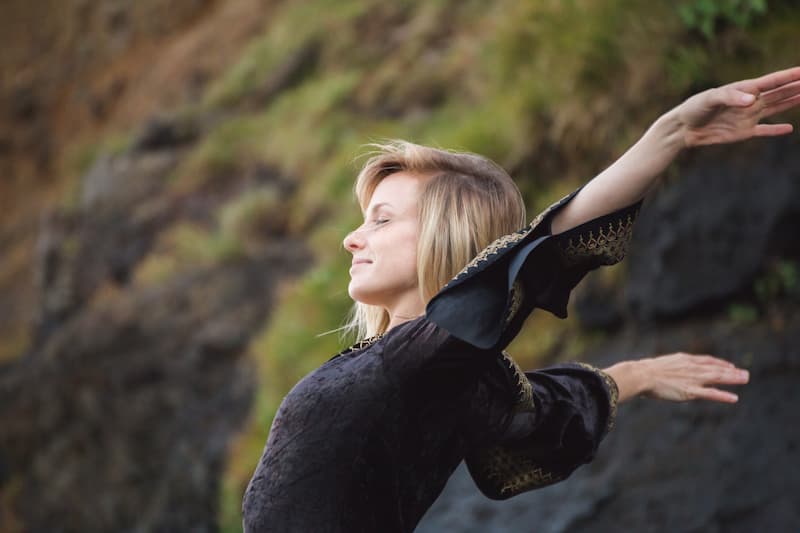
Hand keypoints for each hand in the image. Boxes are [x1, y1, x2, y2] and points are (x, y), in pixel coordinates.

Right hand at [638, 353, 749, 402]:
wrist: (642, 375)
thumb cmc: (647, 371)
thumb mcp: (663, 365)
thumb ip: (673, 368)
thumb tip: (672, 371)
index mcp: (685, 360)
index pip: (707, 361)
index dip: (720, 364)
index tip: (730, 366)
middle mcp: (692, 368)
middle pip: (716, 369)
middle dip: (732, 372)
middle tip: (746, 374)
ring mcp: (692, 379)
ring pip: (717, 378)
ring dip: (733, 379)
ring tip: (746, 379)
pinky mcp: (690, 391)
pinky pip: (710, 394)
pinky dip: (723, 395)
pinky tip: (734, 398)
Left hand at [675, 66, 799, 147]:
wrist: (683, 128)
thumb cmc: (694, 108)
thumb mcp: (710, 99)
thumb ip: (730, 97)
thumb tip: (753, 99)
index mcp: (743, 89)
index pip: (771, 81)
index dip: (789, 76)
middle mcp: (749, 101)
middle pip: (779, 93)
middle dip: (796, 86)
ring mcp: (748, 117)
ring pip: (776, 108)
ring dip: (791, 102)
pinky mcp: (743, 132)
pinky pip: (763, 131)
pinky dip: (775, 130)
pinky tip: (789, 128)